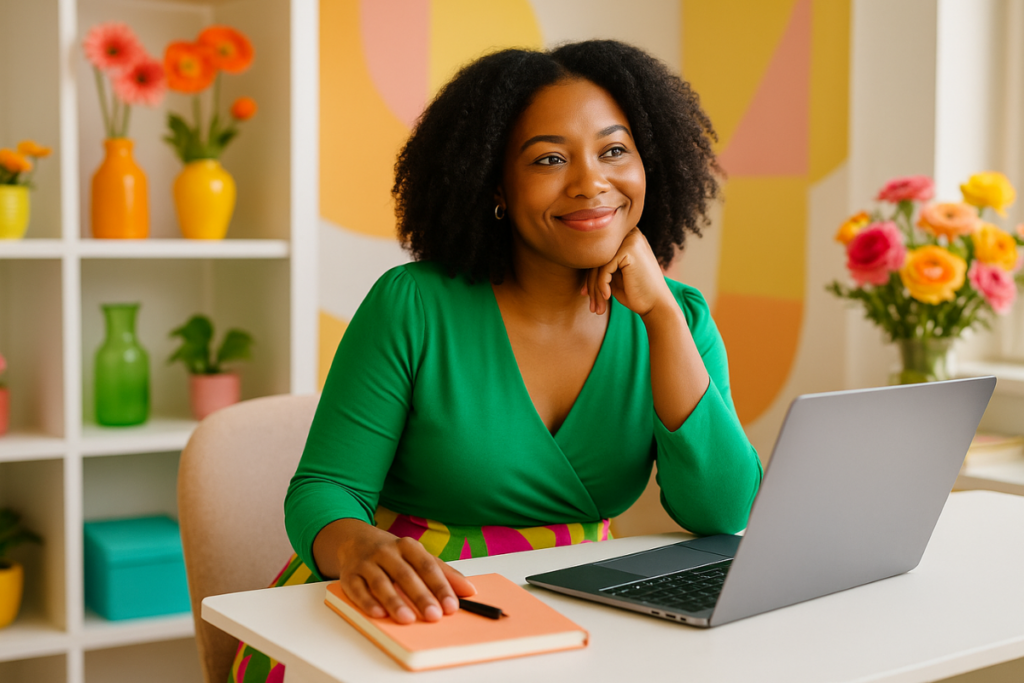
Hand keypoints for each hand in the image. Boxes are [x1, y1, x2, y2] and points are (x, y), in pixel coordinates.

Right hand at [320, 519, 475, 623]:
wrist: (353, 539)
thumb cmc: (392, 553)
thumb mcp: (418, 556)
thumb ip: (444, 573)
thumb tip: (469, 590)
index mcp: (407, 546)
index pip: (427, 566)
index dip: (440, 586)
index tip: (451, 606)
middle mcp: (386, 552)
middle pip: (405, 575)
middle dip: (420, 596)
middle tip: (434, 616)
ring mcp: (366, 563)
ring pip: (380, 583)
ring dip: (394, 601)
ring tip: (408, 619)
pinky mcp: (349, 576)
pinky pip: (357, 590)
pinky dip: (367, 602)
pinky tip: (378, 614)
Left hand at [581, 227, 673, 316]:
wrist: (657, 306)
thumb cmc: (635, 292)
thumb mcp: (614, 275)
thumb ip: (600, 264)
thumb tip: (574, 258)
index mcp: (626, 238)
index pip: (598, 253)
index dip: (589, 275)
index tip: (584, 294)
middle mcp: (630, 234)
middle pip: (596, 257)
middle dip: (590, 283)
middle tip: (591, 304)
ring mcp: (631, 239)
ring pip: (598, 263)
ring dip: (594, 288)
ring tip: (597, 307)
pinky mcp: (630, 249)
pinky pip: (604, 268)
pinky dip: (602, 285)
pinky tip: (607, 297)